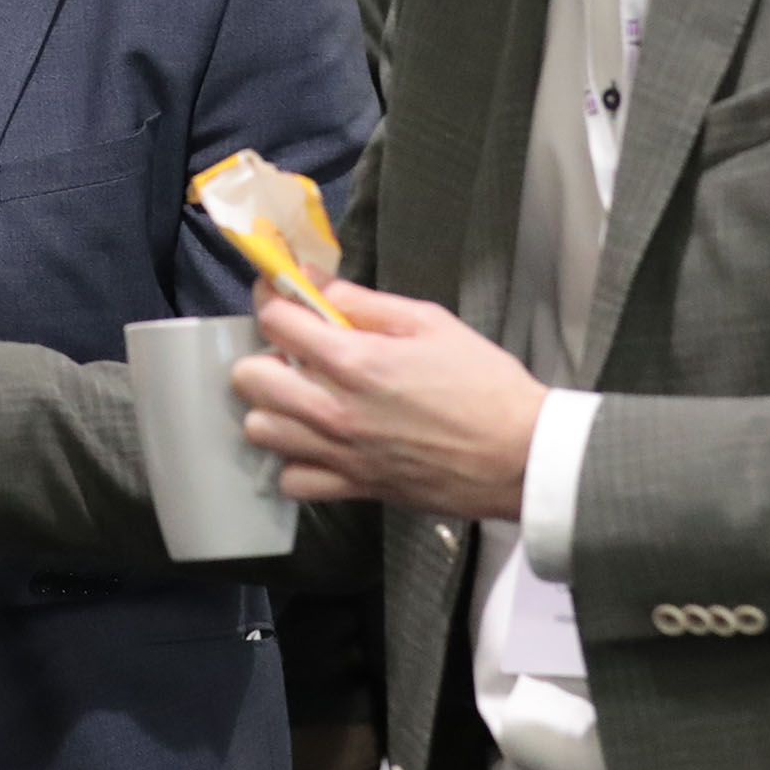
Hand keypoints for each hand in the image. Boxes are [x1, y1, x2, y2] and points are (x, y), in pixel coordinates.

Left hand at [234, 277, 546, 518]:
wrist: (521, 456)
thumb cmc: (484, 383)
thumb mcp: (429, 322)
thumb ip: (363, 302)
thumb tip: (313, 281)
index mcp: (355, 360)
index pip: (275, 321)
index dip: (272, 299)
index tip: (280, 294)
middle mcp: (335, 409)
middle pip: (249, 379)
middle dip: (264, 355)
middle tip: (294, 352)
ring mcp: (340, 454)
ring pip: (260, 430)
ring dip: (274, 408)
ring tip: (304, 397)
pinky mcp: (354, 489)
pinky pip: (291, 481)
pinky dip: (295, 462)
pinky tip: (318, 443)